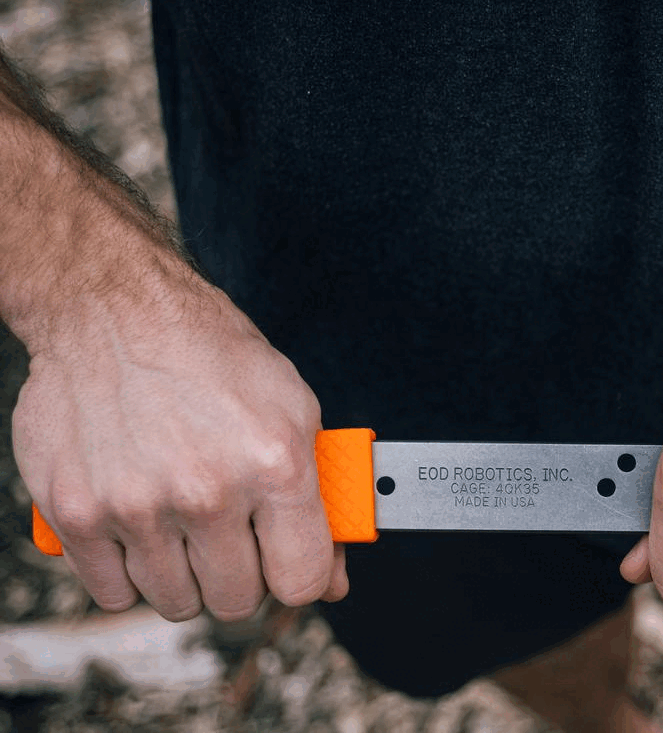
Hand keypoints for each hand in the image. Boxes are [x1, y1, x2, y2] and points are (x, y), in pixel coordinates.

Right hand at [13, 269, 346, 621]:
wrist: (115, 311)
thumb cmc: (213, 357)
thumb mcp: (294, 410)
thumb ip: (320, 499)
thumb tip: (334, 579)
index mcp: (274, 464)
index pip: (301, 580)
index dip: (301, 579)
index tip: (287, 565)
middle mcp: (207, 490)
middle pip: (236, 600)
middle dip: (241, 575)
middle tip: (232, 536)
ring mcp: (137, 505)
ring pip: (177, 601)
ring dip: (184, 574)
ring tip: (183, 520)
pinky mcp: (76, 512)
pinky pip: (113, 593)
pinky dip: (129, 572)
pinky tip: (141, 528)